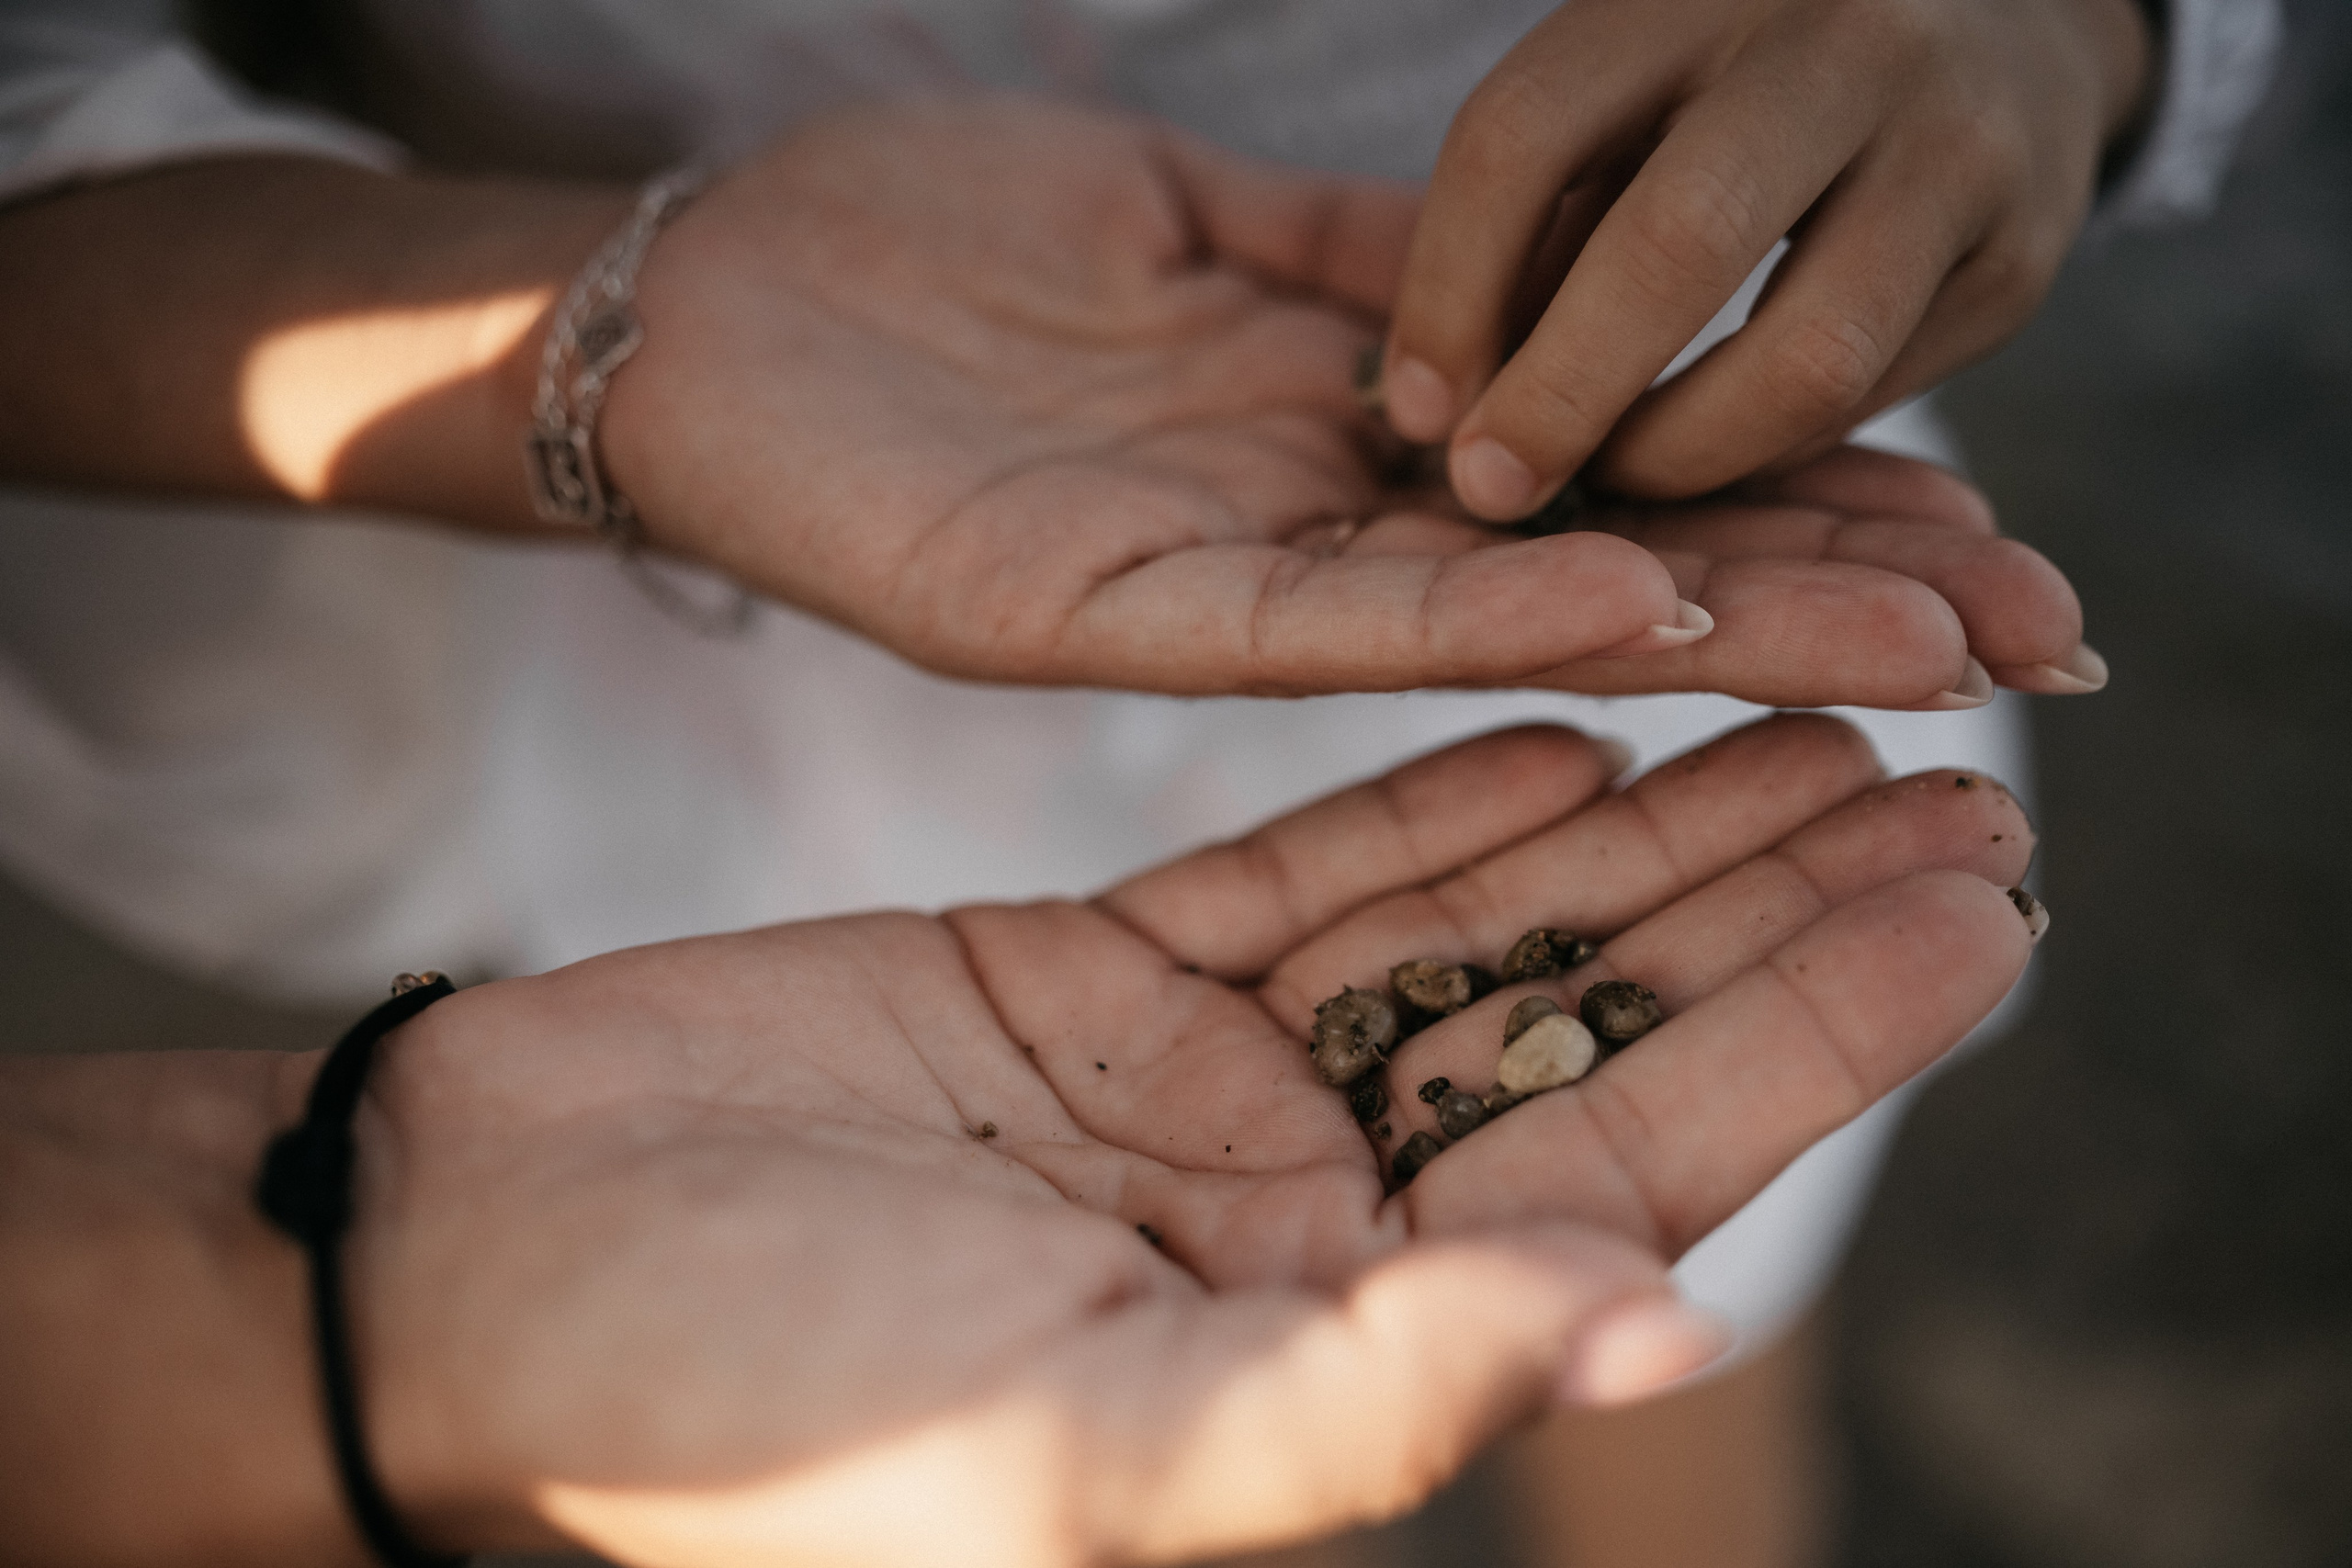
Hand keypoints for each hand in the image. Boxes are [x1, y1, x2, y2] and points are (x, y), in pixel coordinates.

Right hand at [348, 714, 2038, 1563]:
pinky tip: (1567, 711)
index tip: (1977, 908)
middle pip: (1578, 1023)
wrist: (496, 1264)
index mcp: (1314, 1350)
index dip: (1811, 1041)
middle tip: (1951, 768)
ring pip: (1461, 921)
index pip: (1624, 1173)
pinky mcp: (1080, 974)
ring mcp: (1187, 1088)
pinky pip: (1293, 862)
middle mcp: (1282, 1220)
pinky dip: (1425, 789)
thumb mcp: (1078, 1447)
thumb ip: (1371, 1391)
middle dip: (1768, 901)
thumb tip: (1661, 1332)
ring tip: (1797, 702)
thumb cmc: (748, 1410)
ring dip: (1633, 817)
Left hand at [600, 96, 2097, 704]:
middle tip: (2030, 627)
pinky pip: (1311, 621)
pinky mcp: (1087, 612)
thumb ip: (1364, 267)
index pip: (1610, 481)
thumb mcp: (1185, 225)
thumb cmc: (922, 243)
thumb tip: (1545, 259)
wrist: (704, 290)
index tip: (1980, 507)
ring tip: (1905, 634)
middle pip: (1597, 580)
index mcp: (1330, 446)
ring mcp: (1201, 592)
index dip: (1795, 492)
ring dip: (1704, 632)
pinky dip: (1478, 620)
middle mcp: (1297, 544)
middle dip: (1814, 595)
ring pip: (1494, 630)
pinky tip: (1636, 618)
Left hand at [1379, 0, 2151, 509]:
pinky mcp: (2022, 258)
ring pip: (1802, 359)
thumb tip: (1443, 403)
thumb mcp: (1633, 89)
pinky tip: (1710, 451)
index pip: (1524, 134)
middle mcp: (1842, 44)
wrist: (2011, 13)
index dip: (1447, 292)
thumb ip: (1537, 218)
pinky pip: (1870, 400)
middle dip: (1560, 396)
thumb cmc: (1751, 75)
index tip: (1417, 407)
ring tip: (1610, 477)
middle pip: (1673, 245)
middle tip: (1490, 486)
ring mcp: (1955, 149)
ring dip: (1678, 455)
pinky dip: (1767, 452)